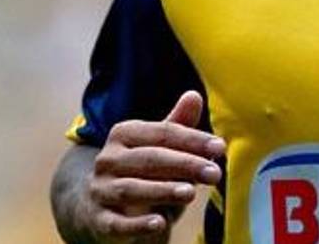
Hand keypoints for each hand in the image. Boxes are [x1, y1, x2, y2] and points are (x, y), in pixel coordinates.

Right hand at [85, 91, 225, 241]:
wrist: (100, 207)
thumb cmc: (140, 173)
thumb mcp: (160, 149)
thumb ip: (177, 126)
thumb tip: (194, 96)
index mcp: (124, 134)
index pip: (162, 133)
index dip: (193, 139)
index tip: (220, 147)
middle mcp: (108, 159)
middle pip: (149, 159)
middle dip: (185, 164)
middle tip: (214, 172)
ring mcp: (100, 190)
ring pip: (132, 189)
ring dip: (162, 190)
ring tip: (191, 192)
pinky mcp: (98, 220)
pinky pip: (116, 223)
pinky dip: (137, 224)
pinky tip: (159, 223)